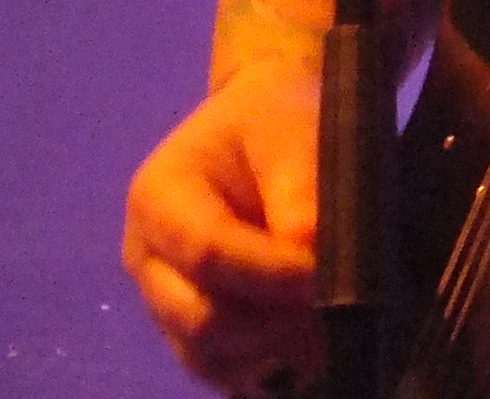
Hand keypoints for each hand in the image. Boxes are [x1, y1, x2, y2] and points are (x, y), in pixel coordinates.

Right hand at [123, 65, 321, 392]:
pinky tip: (315, 359)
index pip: (207, 254)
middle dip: (274, 324)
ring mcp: (166, 300)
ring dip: (274, 356)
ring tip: (334, 338)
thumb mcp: (296, 134)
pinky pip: (225, 369)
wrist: (270, 119)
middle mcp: (148, 260)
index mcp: (158, 198)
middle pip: (199, 318)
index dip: (271, 275)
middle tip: (341, 316)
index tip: (329, 276)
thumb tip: (317, 270)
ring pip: (210, 357)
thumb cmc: (280, 118)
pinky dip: (269, 371)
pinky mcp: (195, 328)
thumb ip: (302, 199)